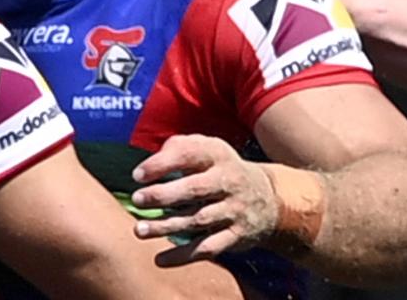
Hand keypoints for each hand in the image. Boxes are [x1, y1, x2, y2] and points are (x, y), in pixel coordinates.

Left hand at [129, 134, 278, 265]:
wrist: (269, 199)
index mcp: (218, 155)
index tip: (137, 175)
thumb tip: (151, 163)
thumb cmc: (221, 170)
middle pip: (194, 189)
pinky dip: (183, 256)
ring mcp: (234, 210)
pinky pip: (208, 248)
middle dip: (163, 195)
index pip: (190, 154)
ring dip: (166, 227)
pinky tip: (159, 260)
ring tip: (139, 230)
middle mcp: (228, 181)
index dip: (162, 164)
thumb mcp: (208, 149)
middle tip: (137, 200)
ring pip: (198, 221)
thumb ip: (180, 147)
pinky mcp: (236, 236)